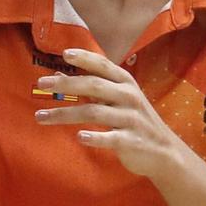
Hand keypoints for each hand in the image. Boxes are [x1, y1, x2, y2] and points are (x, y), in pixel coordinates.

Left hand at [33, 49, 193, 178]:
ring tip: (40, 117)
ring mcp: (131, 118)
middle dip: (66, 83)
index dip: (85, 58)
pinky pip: (111, 137)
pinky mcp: (132, 140)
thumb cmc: (134, 121)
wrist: (164, 151)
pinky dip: (95, 137)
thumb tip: (58, 74)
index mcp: (125, 83)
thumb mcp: (116, 99)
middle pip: (94, 85)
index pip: (103, 65)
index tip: (64, 53)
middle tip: (41, 84)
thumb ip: (90, 87)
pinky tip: (79, 137)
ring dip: (65, 114)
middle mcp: (129, 97)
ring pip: (94, 112)